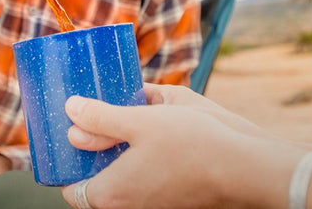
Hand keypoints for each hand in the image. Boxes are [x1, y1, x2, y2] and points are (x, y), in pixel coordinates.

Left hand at [59, 85, 298, 208]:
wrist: (244, 168)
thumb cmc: (191, 146)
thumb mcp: (139, 122)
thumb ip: (101, 118)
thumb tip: (70, 111)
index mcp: (111, 193)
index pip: (71, 190)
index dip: (67, 164)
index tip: (70, 135)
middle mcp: (128, 206)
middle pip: (95, 182)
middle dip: (92, 152)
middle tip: (93, 118)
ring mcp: (151, 205)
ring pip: (121, 179)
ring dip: (117, 152)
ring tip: (121, 117)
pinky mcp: (169, 198)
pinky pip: (142, 179)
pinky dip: (138, 157)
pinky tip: (148, 129)